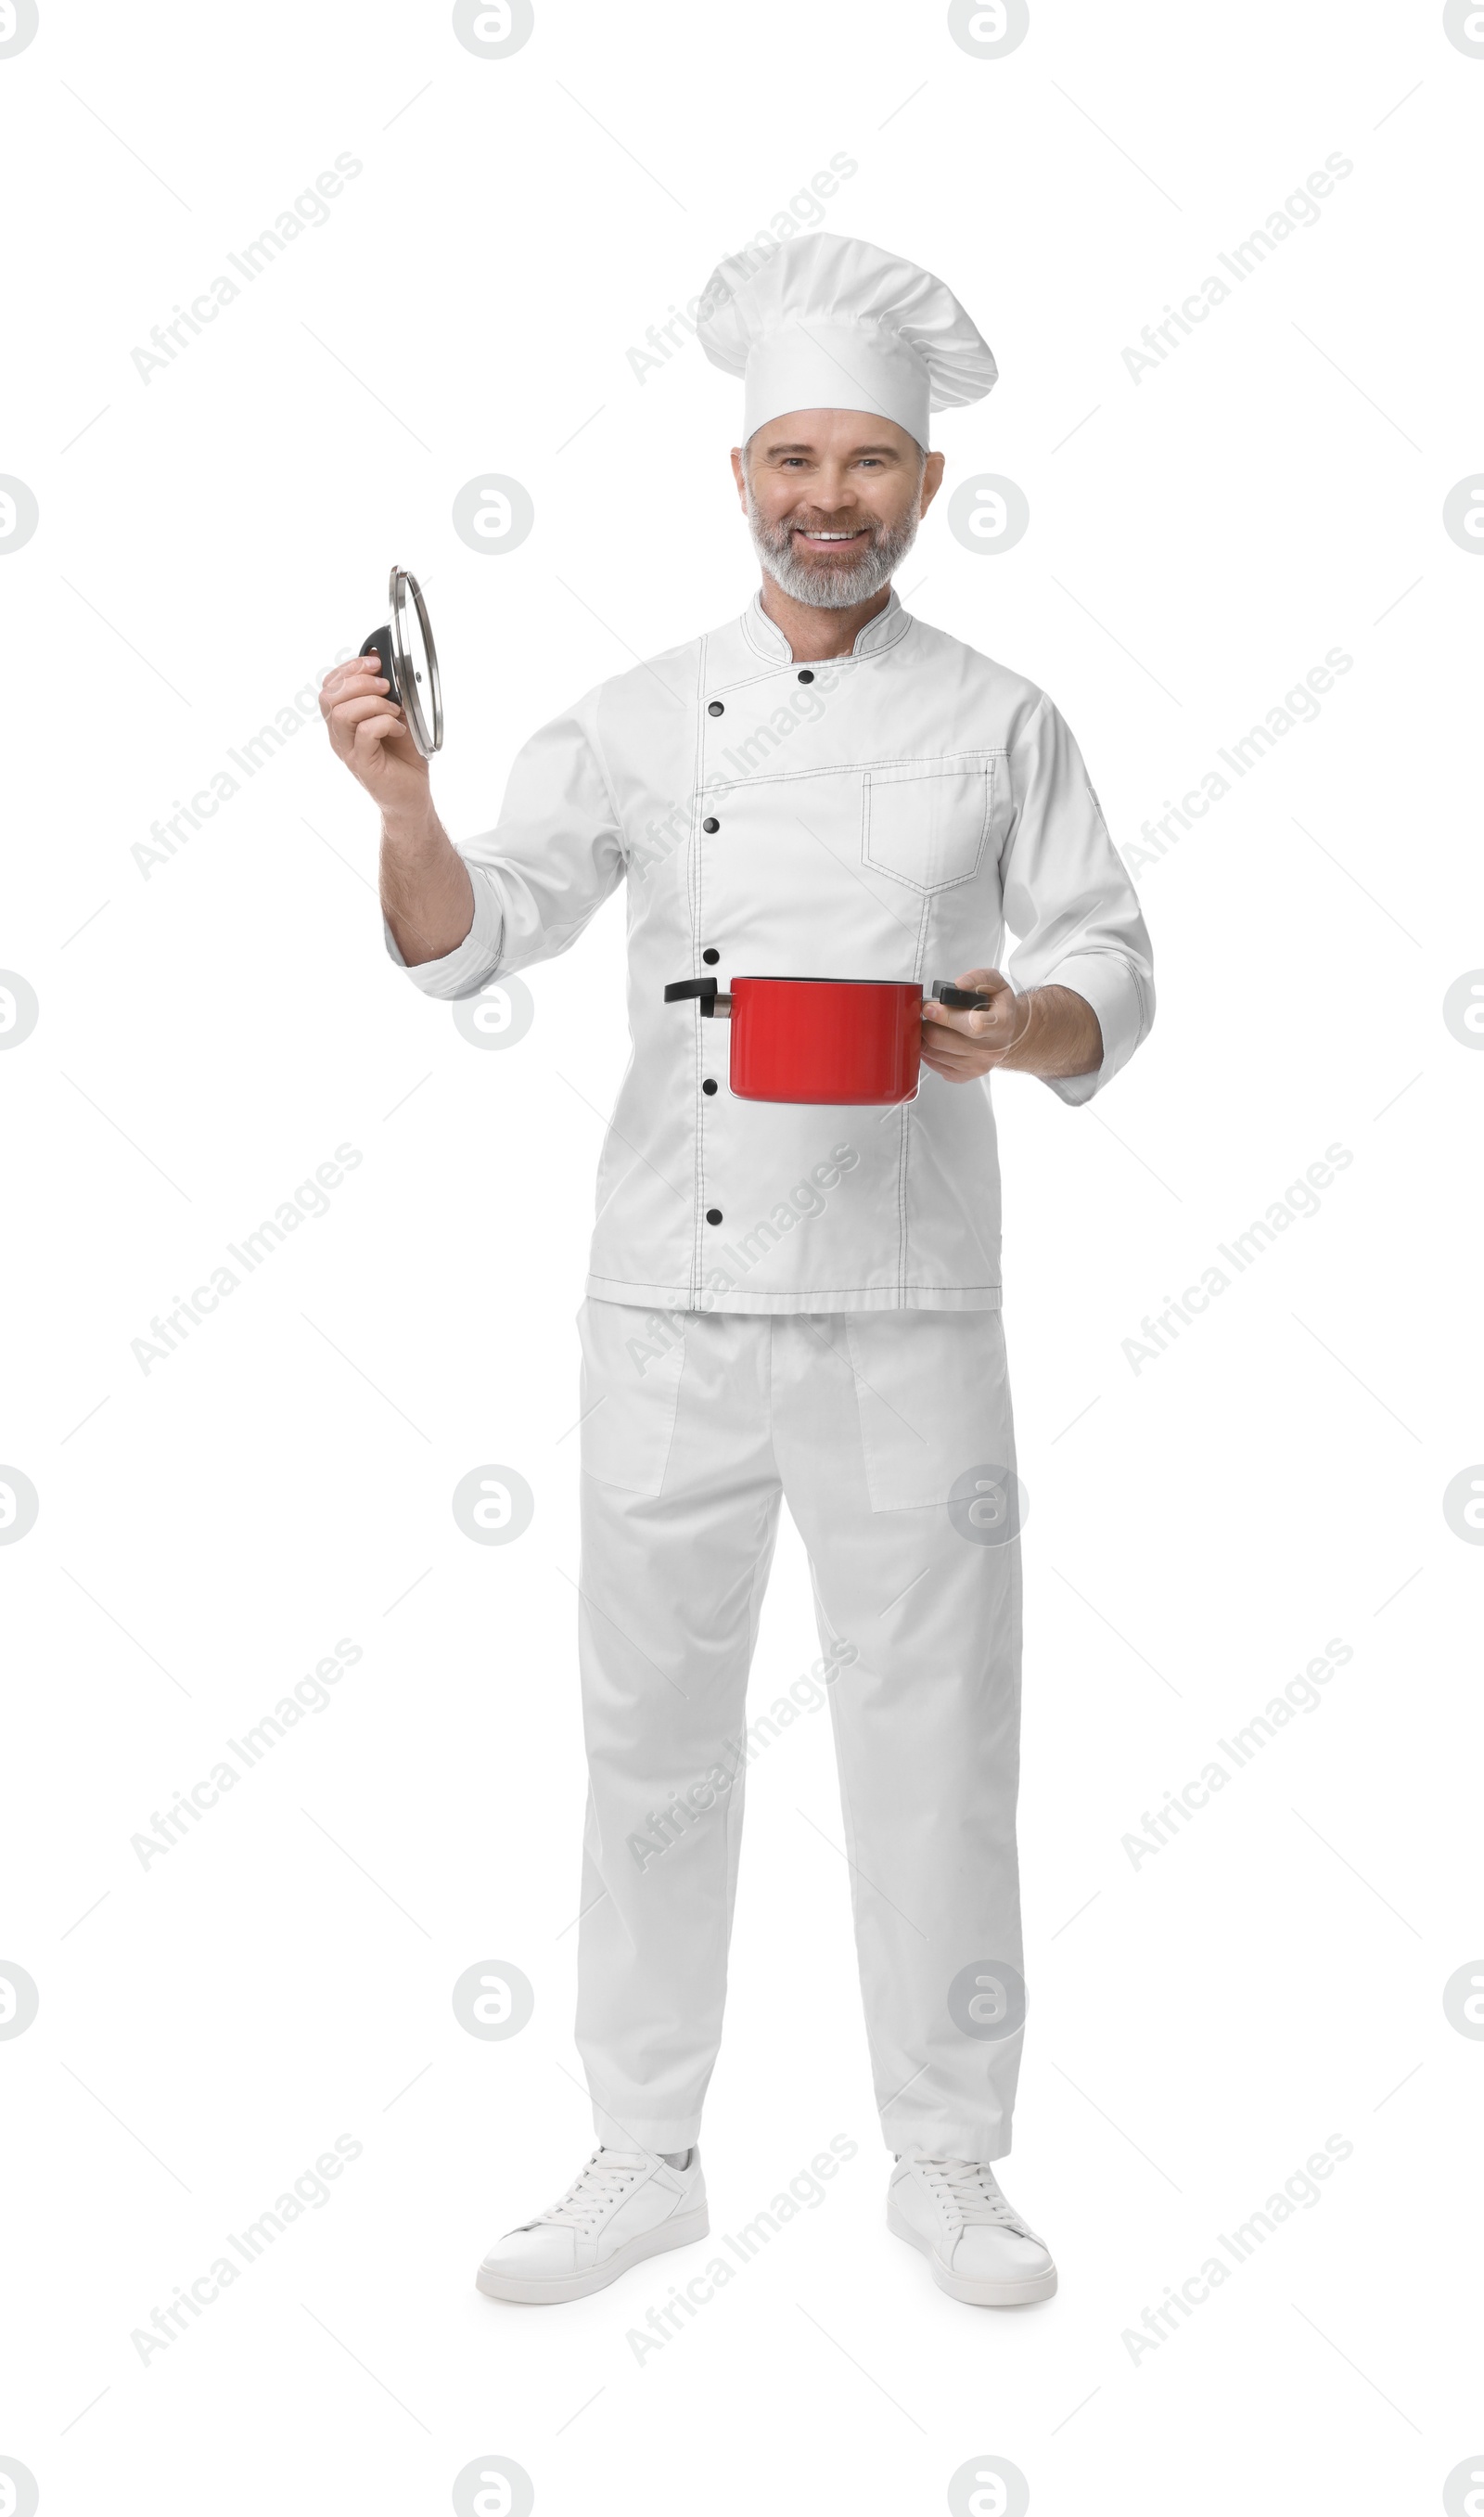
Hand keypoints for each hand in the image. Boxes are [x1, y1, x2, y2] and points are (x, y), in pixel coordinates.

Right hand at [318, 652, 431, 823]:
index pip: (329, 687)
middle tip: (386, 687)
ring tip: (393, 711)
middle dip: (360, 682)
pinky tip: (399, 729)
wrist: (411, 797)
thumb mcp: (396, 715)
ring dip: (373, 703)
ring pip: (343, 713)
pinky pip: (366, 732)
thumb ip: (387, 692)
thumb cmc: (404, 757)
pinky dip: (386, 723)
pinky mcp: (362, 764)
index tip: (375, 662)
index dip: (349, 669)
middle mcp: (339, 735)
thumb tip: (382, 659)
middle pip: (330, 697)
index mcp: (342, 721)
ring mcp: (348, 750)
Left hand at [920, 969, 1103, 1082]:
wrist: (1009, 1033)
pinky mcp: (965, 1075)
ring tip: (931, 1024)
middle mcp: (991, 1050)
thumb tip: (958, 984)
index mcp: (1000, 1025)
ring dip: (925, 1037)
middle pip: (944, 1041)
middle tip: (926, 1012)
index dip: (947, 1017)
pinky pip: (936, 1065)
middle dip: (928, 1024)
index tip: (930, 1007)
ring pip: (935, 1053)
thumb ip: (978, 978)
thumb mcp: (995, 983)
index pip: (972, 1026)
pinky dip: (929, 1051)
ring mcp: (978, 1065)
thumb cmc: (999, 1008)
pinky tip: (935, 1039)